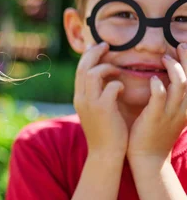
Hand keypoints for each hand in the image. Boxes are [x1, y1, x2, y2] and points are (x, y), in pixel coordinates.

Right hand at [74, 42, 126, 156]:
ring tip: (118, 71)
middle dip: (95, 53)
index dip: (88, 56)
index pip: (79, 70)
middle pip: (84, 67)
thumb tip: (104, 80)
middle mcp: (80, 98)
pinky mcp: (103, 108)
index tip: (98, 48)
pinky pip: (111, 86)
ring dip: (108, 67)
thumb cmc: (105, 133)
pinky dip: (118, 84)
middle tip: (107, 45)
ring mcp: (90, 103)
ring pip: (94, 73)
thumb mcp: (94, 112)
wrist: (104, 153)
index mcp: (78, 98)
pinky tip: (122, 89)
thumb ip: (95, 96)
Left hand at [128, 45, 186, 161]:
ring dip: (174, 68)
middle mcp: (184, 108)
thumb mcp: (171, 114)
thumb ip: (172, 98)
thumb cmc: (155, 133)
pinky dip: (158, 85)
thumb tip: (167, 79)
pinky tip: (153, 78)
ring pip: (181, 85)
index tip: (185, 47)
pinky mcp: (155, 118)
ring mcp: (171, 113)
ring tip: (165, 58)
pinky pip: (160, 97)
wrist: (148, 159)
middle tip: (180, 45)